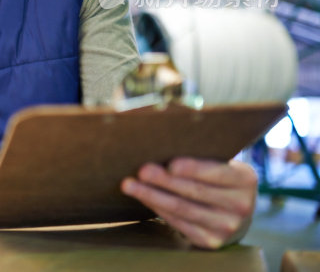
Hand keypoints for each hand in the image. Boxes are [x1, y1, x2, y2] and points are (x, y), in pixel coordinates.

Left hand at [121, 158, 256, 248]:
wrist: (233, 211)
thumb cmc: (217, 176)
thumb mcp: (220, 162)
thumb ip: (201, 153)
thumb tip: (163, 137)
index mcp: (246, 179)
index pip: (218, 173)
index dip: (194, 169)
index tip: (172, 164)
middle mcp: (241, 206)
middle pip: (196, 192)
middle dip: (165, 180)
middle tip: (142, 170)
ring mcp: (227, 226)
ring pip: (183, 209)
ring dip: (153, 196)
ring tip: (130, 185)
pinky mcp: (210, 241)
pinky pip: (179, 223)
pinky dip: (158, 208)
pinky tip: (143, 198)